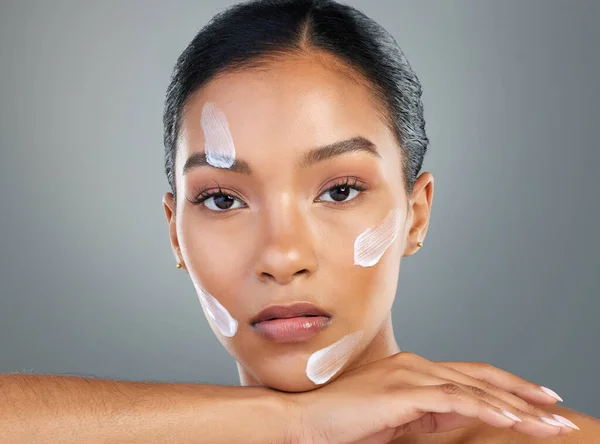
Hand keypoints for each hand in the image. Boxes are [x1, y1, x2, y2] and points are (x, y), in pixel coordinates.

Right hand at [285, 352, 575, 443]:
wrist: (305, 419)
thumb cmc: (345, 421)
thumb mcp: (397, 418)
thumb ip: (429, 412)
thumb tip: (462, 413)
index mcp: (415, 370)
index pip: (473, 375)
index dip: (509, 386)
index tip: (539, 400)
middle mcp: (417, 366)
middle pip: (482, 379)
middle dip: (524, 397)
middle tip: (558, 413)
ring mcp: (410, 376)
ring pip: (474, 389)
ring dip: (515, 408)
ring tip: (547, 424)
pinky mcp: (402, 393)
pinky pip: (453, 401)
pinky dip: (485, 409)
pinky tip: (510, 420)